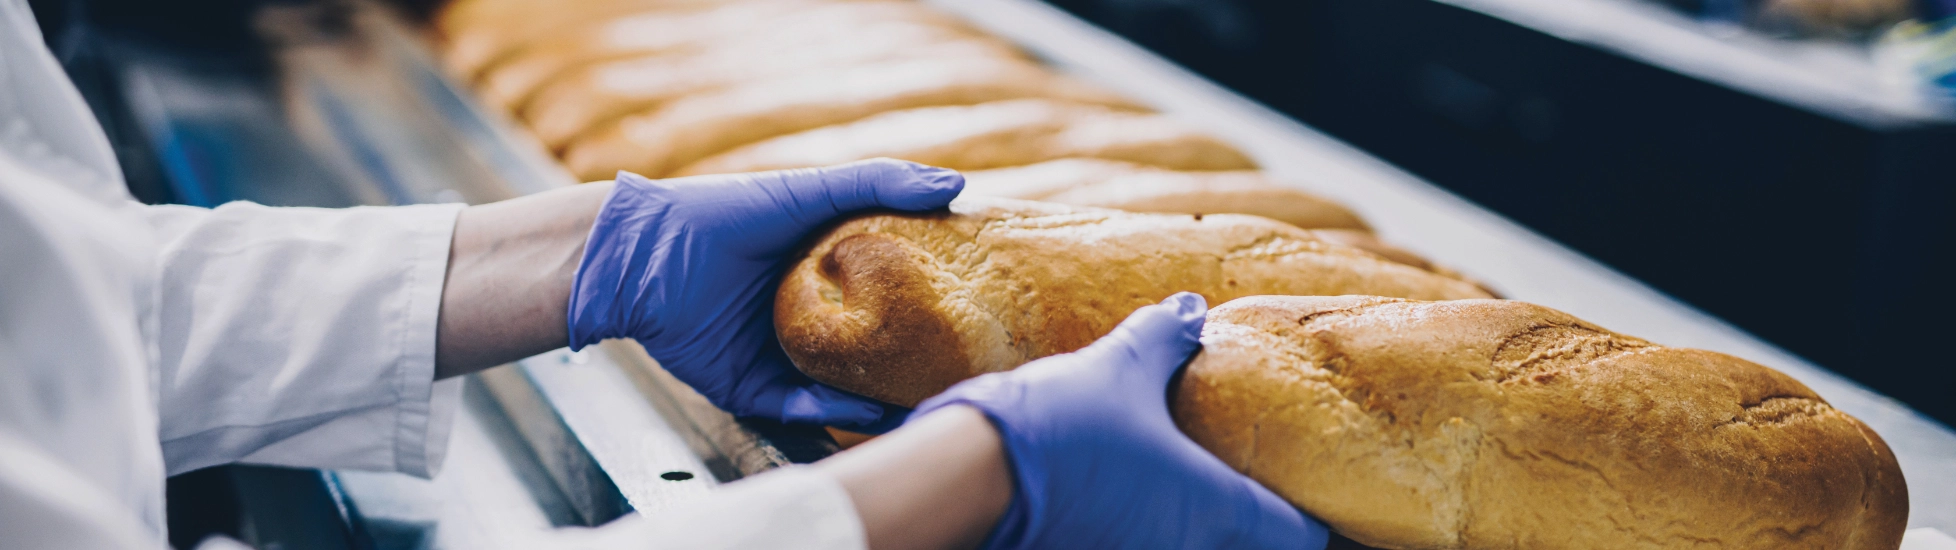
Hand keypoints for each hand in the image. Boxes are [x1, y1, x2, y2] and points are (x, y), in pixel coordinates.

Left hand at [567, 159, 962, 431]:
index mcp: (820, 270)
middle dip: (906, 363)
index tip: (971, 312)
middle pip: (866, 348)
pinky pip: (798, 408)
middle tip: (957, 369)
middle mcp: (803, 316)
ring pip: (838, 387)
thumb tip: (957, 186)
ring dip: (877, 398)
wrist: (641, 257)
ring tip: (923, 403)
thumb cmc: (722, 213)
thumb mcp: (809, 190)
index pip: (884, 293)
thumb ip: (879, 183)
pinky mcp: (749, 387)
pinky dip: (830, 413)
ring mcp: (776, 354)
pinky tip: (865, 411)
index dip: (924, 303)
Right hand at [912, 293, 1329, 548]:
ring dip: (1190, 530)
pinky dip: (1142, 533)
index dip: (1307, 515)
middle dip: (1247, 524)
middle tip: (1233, 482)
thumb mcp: (1118, 370)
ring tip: (1173, 492)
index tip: (1296, 491)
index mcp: (1219, 510)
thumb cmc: (1057, 428)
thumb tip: (1190, 309)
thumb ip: (1163, 341)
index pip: (1302, 536)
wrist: (967, 480)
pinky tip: (1122, 510)